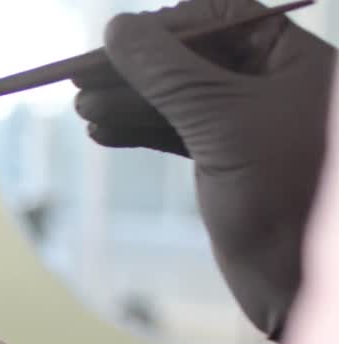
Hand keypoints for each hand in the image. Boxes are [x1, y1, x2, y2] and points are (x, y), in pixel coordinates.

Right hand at [72, 0, 335, 339]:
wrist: (301, 279)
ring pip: (179, 99)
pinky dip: (138, 130)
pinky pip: (176, 133)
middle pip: (192, 58)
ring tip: (82, 108)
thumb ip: (167, 71)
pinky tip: (102, 132)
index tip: (115, 41)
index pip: (221, 19)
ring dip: (128, 102)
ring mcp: (249, 125)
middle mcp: (275, 85)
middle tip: (79, 77)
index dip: (165, 27)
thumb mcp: (219, 119)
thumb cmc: (281, 191)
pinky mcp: (227, 162)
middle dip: (136, 70)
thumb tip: (117, 29)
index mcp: (294, 60)